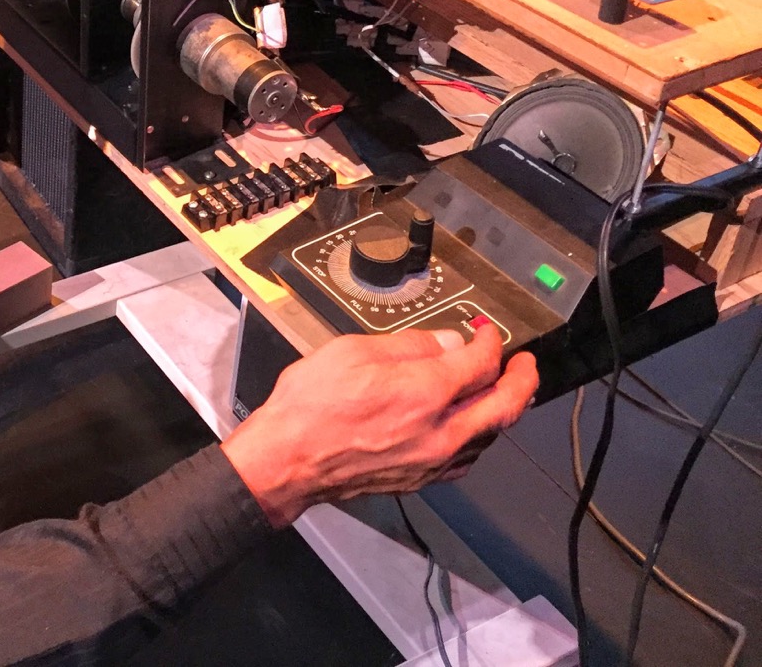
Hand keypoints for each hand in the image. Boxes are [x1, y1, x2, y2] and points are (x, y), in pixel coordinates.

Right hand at [221, 326, 537, 527]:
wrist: (287, 461)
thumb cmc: (311, 406)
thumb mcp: (353, 351)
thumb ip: (409, 345)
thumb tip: (447, 343)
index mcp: (426, 392)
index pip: (480, 363)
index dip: (489, 342)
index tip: (485, 332)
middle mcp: (441, 431)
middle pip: (505, 405)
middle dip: (522, 379)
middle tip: (524, 364)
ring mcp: (434, 461)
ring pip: (491, 435)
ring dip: (503, 409)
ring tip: (501, 391)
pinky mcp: (422, 480)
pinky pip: (468, 458)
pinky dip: (480, 437)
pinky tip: (471, 428)